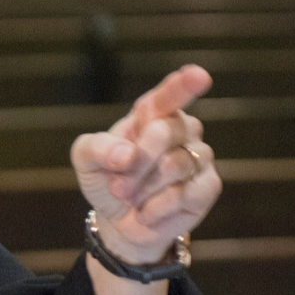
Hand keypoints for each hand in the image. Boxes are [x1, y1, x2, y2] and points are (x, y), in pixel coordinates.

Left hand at [70, 65, 221, 264]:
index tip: (198, 75)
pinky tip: (146, 212)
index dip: (182, 86)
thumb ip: (98, 148)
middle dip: (135, 162)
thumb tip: (127, 154)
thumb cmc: (105, 178)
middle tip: (116, 186)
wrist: (118, 220)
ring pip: (175, 165)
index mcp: (150, 114)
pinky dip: (157, 207)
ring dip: (142, 188)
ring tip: (129, 197)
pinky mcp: (208, 186)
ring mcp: (198, 156)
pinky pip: (185, 194)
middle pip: (164, 132)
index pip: (167, 96)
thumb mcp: (86, 159)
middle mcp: (180, 129)